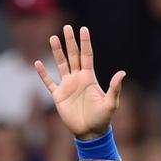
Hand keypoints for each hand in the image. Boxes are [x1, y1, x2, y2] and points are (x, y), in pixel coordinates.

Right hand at [35, 24, 124, 140]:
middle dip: (70, 42)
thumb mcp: (111, 104)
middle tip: (67, 27)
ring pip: (61, 64)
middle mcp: (78, 79)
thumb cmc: (102, 119)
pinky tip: (38, 64)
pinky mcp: (59, 96)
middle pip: (73, 56)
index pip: (87, 56)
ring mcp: (67, 86)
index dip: (85, 42)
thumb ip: (114, 88)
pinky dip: (43, 74)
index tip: (83, 29)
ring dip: (57, 52)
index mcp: (89, 78)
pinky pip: (49, 83)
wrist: (90, 133)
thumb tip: (122, 72)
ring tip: (53, 38)